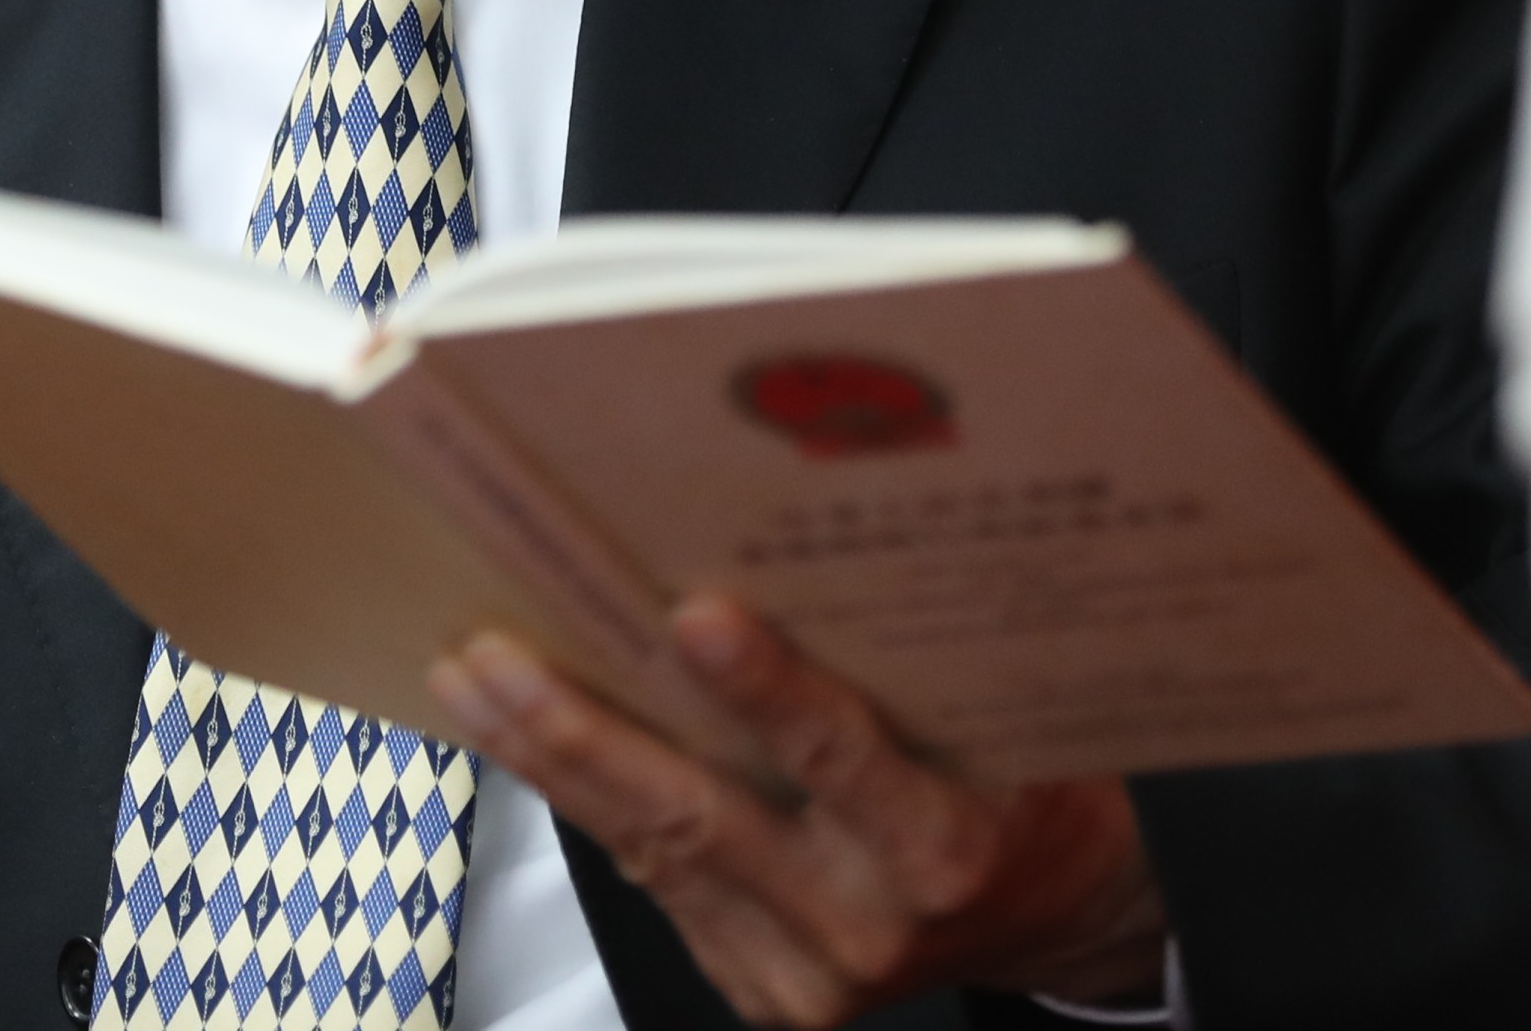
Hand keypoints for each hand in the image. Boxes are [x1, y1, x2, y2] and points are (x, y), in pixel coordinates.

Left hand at [428, 599, 1163, 1027]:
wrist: (1057, 917)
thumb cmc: (1027, 787)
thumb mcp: (1003, 715)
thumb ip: (903, 663)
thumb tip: (776, 544)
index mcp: (945, 848)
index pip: (840, 761)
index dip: (766, 693)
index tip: (693, 617)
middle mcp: (866, 923)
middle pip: (699, 819)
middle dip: (582, 734)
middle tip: (497, 656)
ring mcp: (803, 974)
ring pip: (650, 853)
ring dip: (550, 763)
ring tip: (472, 681)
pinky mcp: (760, 991)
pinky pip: (656, 886)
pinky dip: (587, 806)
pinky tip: (527, 744)